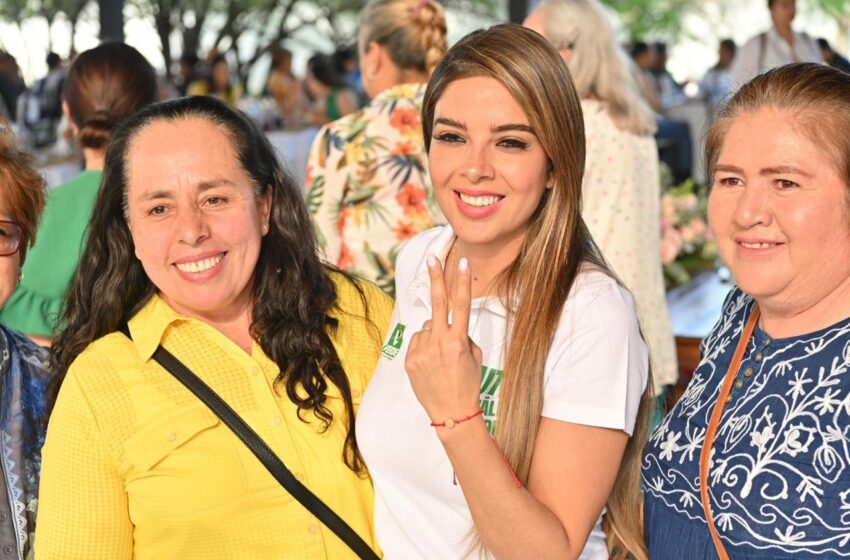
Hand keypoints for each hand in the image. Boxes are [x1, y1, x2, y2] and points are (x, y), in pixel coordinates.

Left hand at [405, 253, 482, 425]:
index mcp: (458, 341)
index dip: (461, 282)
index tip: (461, 263)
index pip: (461, 304)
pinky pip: (417, 342)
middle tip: (432, 258)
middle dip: (436, 278)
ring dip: (434, 335)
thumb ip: (461, 335)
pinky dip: (423, 347)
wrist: (452, 413)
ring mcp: (421, 351)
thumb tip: (446, 324)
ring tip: (441, 358)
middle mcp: (438, 343)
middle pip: (437, 303)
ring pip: (427, 328)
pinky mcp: (409, 360)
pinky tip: (431, 364)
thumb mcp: (474, 357)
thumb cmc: (468, 384)